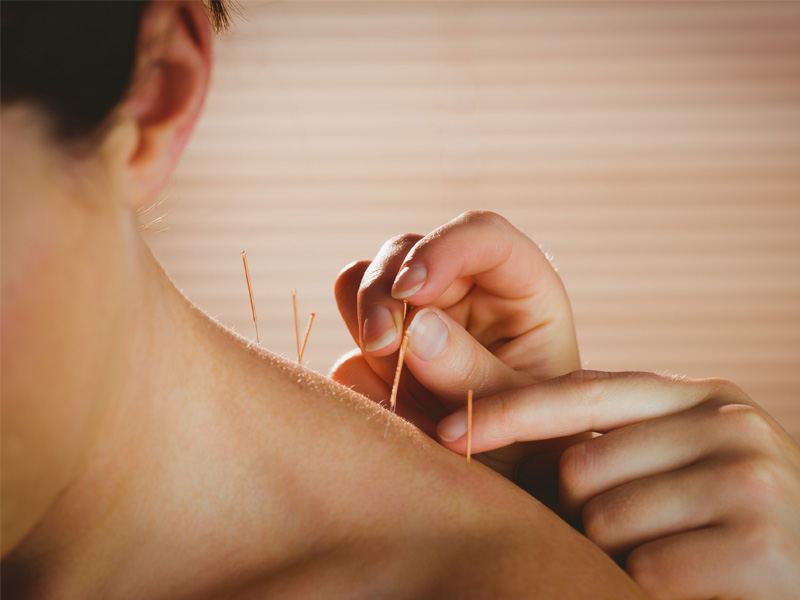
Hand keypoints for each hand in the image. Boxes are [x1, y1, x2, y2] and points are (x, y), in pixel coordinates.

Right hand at [331, 211, 582, 489]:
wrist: (513, 486)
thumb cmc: (541, 444)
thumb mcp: (525, 415)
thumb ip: (473, 371)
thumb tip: (414, 325)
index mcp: (518, 289)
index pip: (482, 235)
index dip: (443, 248)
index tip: (414, 290)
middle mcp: (463, 292)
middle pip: (406, 251)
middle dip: (385, 291)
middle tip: (382, 344)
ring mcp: (418, 319)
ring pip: (364, 282)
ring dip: (364, 319)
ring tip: (387, 372)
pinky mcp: (385, 352)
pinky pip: (348, 343)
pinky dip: (358, 370)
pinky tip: (388, 409)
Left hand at [438, 370, 799, 598]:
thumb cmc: (722, 528)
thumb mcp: (670, 468)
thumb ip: (605, 442)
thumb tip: (477, 420)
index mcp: (703, 397)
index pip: (584, 392)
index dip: (510, 411)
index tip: (448, 432)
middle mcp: (730, 423)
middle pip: (580, 466)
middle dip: (578, 514)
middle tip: (630, 537)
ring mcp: (750, 481)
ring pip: (603, 522)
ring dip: (612, 559)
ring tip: (665, 560)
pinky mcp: (763, 547)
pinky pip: (645, 572)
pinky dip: (645, 591)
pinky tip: (690, 588)